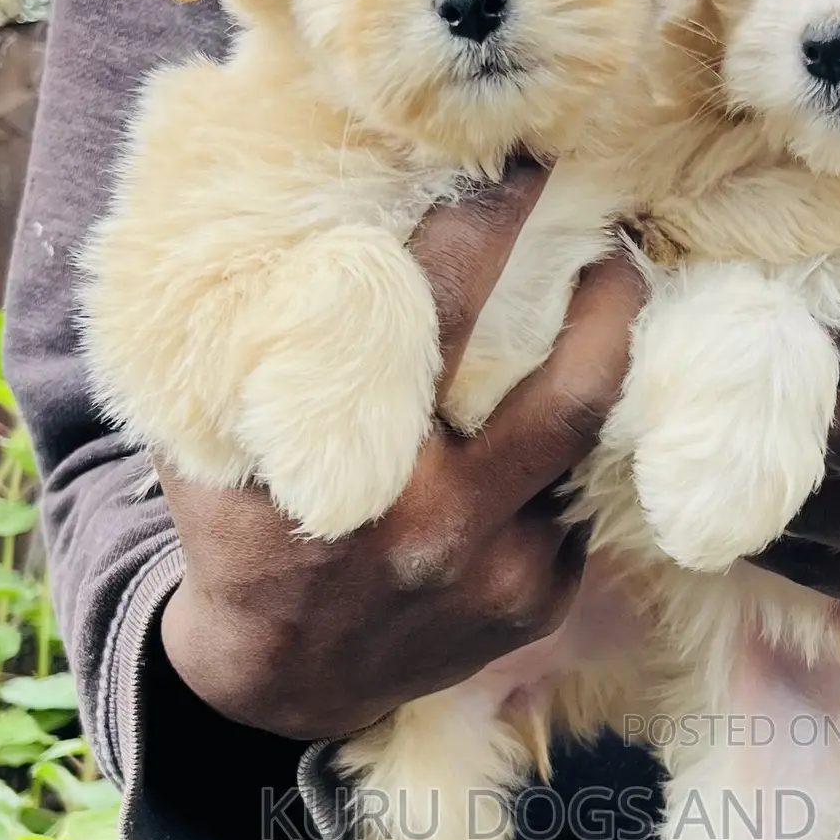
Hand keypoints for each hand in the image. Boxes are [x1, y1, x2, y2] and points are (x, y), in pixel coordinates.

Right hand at [157, 166, 645, 739]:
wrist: (277, 682)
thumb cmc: (240, 533)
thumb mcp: (219, 443)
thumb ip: (261, 354)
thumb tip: (304, 219)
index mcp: (361, 465)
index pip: (444, 309)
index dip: (489, 220)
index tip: (523, 157)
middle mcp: (442, 522)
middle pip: (570, 392)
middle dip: (611, 302)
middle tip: (620, 241)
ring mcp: (499, 572)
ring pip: (584, 449)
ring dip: (605, 371)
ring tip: (612, 306)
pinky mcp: (534, 605)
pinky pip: (571, 509)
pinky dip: (562, 460)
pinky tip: (551, 420)